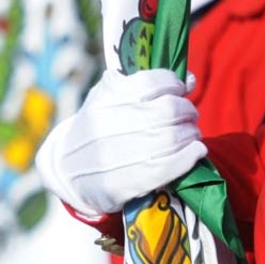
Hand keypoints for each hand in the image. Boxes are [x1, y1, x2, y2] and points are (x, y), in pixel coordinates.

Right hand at [36, 69, 205, 216]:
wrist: (67, 170)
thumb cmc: (95, 129)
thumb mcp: (108, 99)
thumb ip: (144, 86)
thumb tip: (190, 80)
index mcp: (105, 100)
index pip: (152, 82)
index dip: (173, 83)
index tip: (179, 89)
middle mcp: (109, 125)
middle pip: (168, 110)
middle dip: (187, 110)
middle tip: (189, 115)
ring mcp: (116, 156)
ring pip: (172, 139)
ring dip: (191, 134)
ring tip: (191, 134)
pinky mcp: (123, 183)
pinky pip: (167, 168)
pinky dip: (189, 157)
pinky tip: (196, 151)